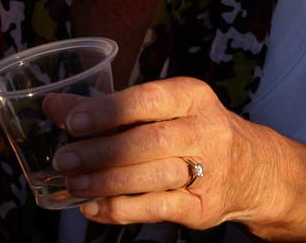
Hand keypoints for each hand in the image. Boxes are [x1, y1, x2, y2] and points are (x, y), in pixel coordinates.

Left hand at [45, 76, 269, 229]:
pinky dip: (119, 210)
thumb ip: (106, 108)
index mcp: (192, 96)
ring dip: (105, 183)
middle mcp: (206, 131)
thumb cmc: (189, 129)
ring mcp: (209, 171)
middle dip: (101, 152)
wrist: (252, 169)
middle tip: (63, 159)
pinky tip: (92, 207)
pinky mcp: (203, 207)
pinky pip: (155, 209)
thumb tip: (53, 106)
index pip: (148, 99)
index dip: (108, 111)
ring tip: (72, 183)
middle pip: (148, 142)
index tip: (72, 122)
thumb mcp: (158, 109)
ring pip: (152, 178)